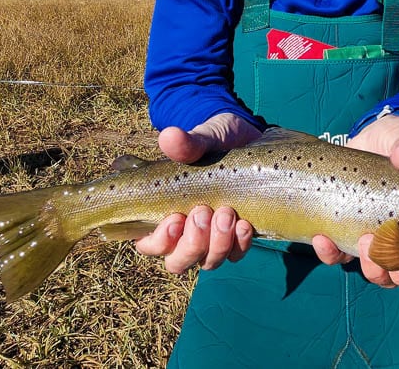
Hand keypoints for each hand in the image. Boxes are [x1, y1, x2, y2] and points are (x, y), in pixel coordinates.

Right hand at [134, 113, 260, 269]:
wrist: (249, 140)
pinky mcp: (237, 237)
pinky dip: (239, 244)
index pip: (148, 244)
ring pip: (208, 262)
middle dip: (191, 244)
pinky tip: (245, 224)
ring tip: (226, 213)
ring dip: (217, 244)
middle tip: (203, 212)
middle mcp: (185, 233)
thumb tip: (169, 136)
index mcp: (163, 212)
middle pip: (178, 262)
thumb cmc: (215, 142)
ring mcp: (212, 239)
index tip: (175, 218)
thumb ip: (186, 143)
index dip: (159, 240)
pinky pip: (236, 255)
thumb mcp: (203, 138)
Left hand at [318, 114, 398, 291]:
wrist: (368, 138)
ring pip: (382, 276)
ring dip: (374, 270)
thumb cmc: (398, 141)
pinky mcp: (350, 236)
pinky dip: (332, 255)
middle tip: (391, 255)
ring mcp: (381, 242)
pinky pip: (341, 258)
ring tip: (364, 243)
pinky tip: (323, 238)